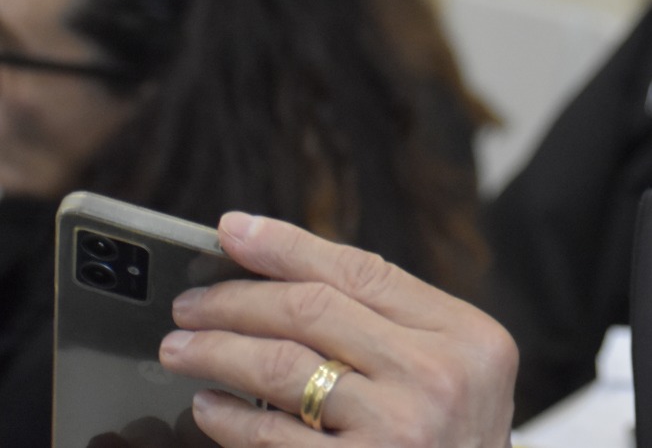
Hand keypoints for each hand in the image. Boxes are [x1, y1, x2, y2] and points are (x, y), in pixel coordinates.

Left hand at [159, 213, 517, 447]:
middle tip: (191, 303)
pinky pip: (269, 435)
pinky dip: (227, 417)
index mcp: (465, 335)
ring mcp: (396, 428)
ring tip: (181, 347)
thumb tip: (289, 279)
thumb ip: (393, 326)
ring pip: (281, 366)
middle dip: (236, 299)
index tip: (235, 230)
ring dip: (216, 350)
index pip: (363, 271)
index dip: (289, 246)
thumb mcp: (455, 372)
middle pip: (314, 310)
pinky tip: (208, 405)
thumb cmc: (454, 444)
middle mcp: (434, 375)